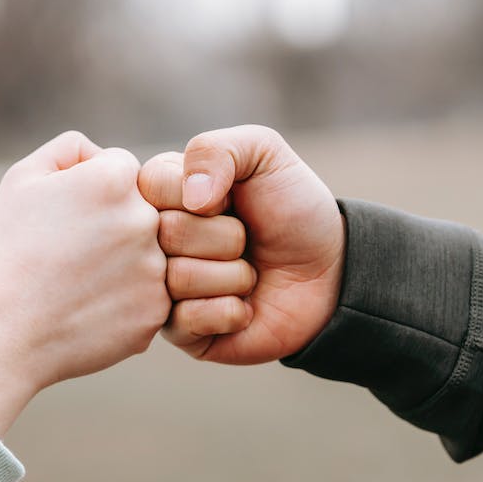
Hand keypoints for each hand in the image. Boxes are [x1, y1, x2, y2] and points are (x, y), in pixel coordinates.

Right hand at [0, 131, 169, 434]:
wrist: (1, 332)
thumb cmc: (6, 253)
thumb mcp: (22, 180)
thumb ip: (70, 150)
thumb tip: (102, 153)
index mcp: (115, 179)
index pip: (122, 170)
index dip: (89, 194)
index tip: (64, 221)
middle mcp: (145, 219)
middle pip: (141, 211)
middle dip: (111, 228)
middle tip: (69, 256)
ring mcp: (155, 269)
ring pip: (147, 255)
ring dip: (120, 266)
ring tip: (75, 285)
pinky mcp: (156, 312)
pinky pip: (148, 297)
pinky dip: (122, 303)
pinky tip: (86, 310)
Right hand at [139, 125, 344, 364]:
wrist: (331, 272)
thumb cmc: (293, 209)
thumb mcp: (263, 154)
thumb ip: (216, 149)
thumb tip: (190, 198)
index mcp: (162, 194)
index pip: (151, 185)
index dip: (201, 193)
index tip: (230, 199)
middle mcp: (154, 241)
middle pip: (166, 233)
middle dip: (225, 236)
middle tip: (246, 240)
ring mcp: (163, 287)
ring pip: (178, 278)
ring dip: (233, 275)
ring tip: (248, 272)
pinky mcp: (180, 331)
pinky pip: (187, 320)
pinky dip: (229, 311)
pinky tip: (243, 307)